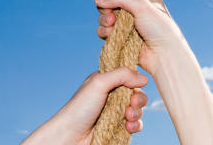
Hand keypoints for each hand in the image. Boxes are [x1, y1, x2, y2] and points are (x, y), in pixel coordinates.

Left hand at [21, 67, 147, 144]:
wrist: (69, 137)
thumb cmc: (79, 108)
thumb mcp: (99, 83)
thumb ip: (122, 75)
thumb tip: (144, 78)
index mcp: (107, 82)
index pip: (129, 78)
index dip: (136, 82)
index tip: (135, 87)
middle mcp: (112, 96)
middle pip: (137, 94)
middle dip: (139, 99)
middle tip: (132, 104)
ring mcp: (115, 113)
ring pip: (137, 110)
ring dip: (137, 113)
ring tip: (128, 117)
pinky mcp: (117, 128)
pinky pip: (135, 125)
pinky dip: (136, 125)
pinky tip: (129, 127)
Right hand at [93, 0, 186, 75]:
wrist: (164, 55)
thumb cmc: (159, 27)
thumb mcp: (142, 6)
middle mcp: (134, 11)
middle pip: (110, 4)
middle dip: (106, 7)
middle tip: (110, 13)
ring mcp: (127, 25)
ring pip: (105, 18)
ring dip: (104, 19)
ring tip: (111, 23)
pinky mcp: (121, 39)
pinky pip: (105, 32)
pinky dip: (105, 32)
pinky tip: (110, 34)